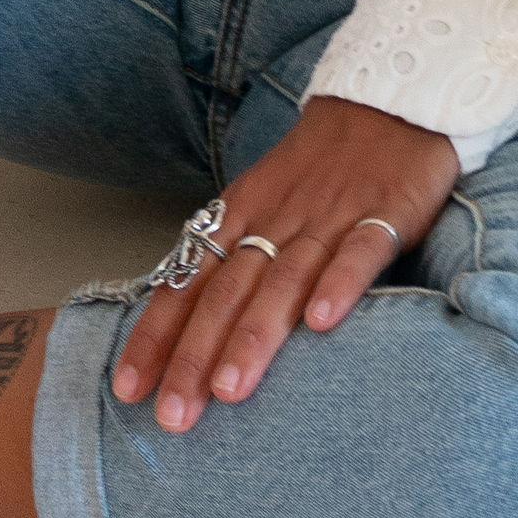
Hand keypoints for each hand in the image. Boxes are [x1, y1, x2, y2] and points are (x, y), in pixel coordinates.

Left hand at [111, 94, 458, 431]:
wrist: (389, 101)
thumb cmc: (319, 165)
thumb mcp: (264, 199)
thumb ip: (233, 255)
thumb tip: (187, 324)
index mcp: (240, 214)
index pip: (187, 281)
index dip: (156, 335)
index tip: (128, 390)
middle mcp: (275, 218)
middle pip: (225, 291)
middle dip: (195, 356)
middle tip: (173, 416)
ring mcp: (328, 216)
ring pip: (283, 279)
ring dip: (253, 335)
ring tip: (230, 391)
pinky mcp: (384, 211)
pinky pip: (358, 251)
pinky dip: (339, 284)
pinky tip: (321, 323)